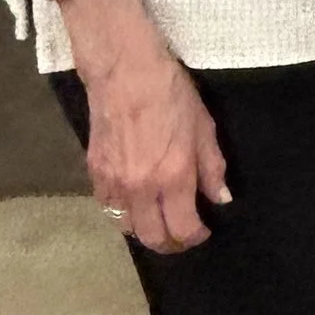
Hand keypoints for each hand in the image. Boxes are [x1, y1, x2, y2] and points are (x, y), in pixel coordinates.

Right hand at [70, 0, 226, 252]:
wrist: (125, 71)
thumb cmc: (171, 93)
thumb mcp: (204, 127)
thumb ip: (212, 168)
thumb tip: (220, 198)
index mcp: (173, 176)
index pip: (182, 228)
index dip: (195, 237)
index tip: (203, 231)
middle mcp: (141, 187)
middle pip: (152, 237)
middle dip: (170, 243)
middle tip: (182, 235)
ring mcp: (114, 182)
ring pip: (126, 226)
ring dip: (145, 230)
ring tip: (159, 221)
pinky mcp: (94, 172)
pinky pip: (108, 207)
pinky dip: (123, 212)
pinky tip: (135, 203)